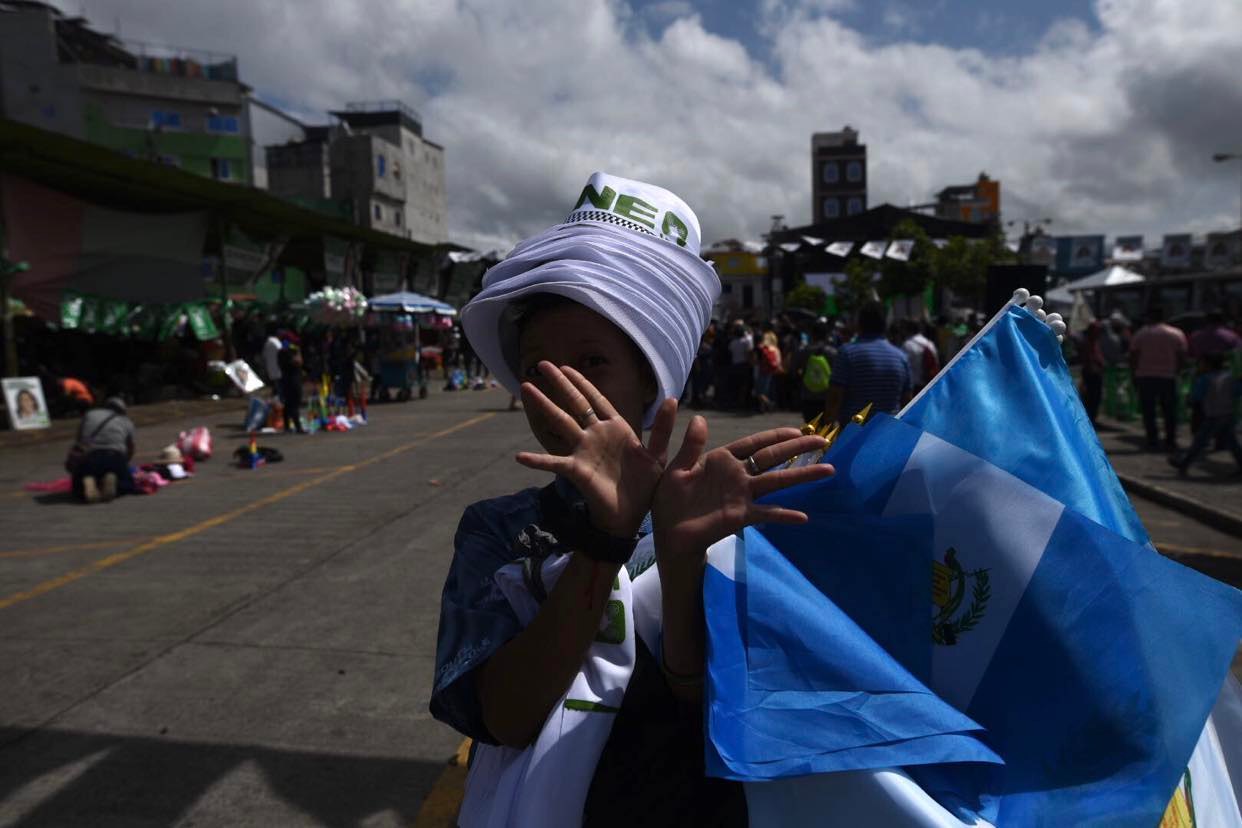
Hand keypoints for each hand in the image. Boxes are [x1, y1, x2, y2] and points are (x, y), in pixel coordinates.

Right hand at [515, 362, 676, 536]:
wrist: (631, 516)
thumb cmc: (644, 486)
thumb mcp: (657, 455)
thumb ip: (663, 428)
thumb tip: (672, 398)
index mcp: (615, 429)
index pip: (596, 399)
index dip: (582, 382)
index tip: (566, 366)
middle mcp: (595, 436)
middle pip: (574, 403)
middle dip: (559, 383)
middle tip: (541, 365)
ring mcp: (584, 451)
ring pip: (561, 422)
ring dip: (543, 405)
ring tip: (525, 387)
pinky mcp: (578, 471)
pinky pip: (554, 463)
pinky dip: (537, 461)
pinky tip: (520, 457)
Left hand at [652, 418, 834, 574]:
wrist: (668, 533)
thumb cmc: (670, 501)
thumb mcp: (676, 469)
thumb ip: (690, 446)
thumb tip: (698, 418)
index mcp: (721, 460)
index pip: (754, 444)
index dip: (775, 436)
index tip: (797, 429)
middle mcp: (737, 476)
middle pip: (772, 458)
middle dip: (798, 448)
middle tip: (823, 440)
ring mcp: (742, 496)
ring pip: (777, 481)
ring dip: (802, 475)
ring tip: (828, 469)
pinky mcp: (740, 516)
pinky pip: (766, 514)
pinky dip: (783, 515)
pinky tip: (803, 516)